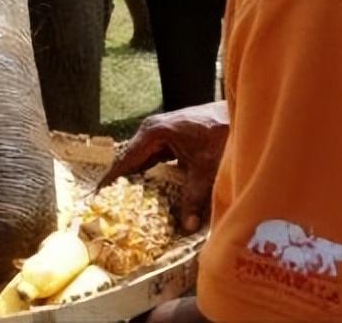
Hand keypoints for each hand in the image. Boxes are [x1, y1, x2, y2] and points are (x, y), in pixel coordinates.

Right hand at [100, 101, 228, 232]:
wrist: (243, 114)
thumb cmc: (222, 134)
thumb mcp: (206, 168)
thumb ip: (194, 197)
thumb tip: (186, 226)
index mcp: (152, 132)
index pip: (125, 159)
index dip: (112, 179)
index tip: (98, 196)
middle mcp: (151, 131)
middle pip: (130, 160)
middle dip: (122, 182)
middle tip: (110, 204)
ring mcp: (160, 133)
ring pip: (142, 160)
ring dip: (136, 179)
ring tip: (125, 201)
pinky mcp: (171, 139)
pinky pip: (153, 159)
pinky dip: (150, 174)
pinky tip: (149, 190)